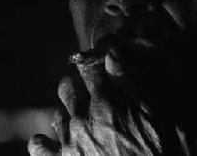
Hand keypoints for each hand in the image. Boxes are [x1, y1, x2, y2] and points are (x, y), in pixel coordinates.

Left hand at [28, 48, 188, 155]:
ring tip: (77, 119)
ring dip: (64, 113)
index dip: (92, 65)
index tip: (96, 68)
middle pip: (66, 88)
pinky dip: (42, 142)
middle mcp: (81, 119)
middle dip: (75, 85)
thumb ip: (131, 80)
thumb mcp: (155, 114)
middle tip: (86, 91)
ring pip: (56, 115)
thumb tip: (112, 49)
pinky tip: (50, 141)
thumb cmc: (157, 150)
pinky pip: (38, 147)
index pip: (88, 69)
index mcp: (105, 103)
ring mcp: (68, 144)